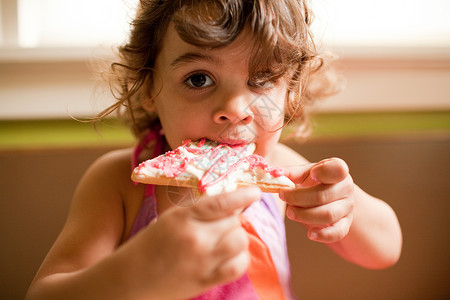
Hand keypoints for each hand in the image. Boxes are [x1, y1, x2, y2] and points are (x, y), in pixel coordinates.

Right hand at [127, 187, 260, 298]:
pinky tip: (231, 255)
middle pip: (234, 222)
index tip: (255, 192)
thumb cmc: (147, 246)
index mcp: (183, 218)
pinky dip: (240, 259)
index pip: (222, 202)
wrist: (128, 280)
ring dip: (237, 237)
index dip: (243, 195)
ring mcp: (202, 261)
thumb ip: (198, 211)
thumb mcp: (169, 219)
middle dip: (233, 219)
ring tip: (225, 239)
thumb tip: (230, 203)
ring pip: (240, 241)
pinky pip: (238, 266)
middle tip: (223, 222)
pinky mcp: (205, 281)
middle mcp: (195, 238)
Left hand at [280, 158, 354, 243]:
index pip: (338, 169)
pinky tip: (310, 234)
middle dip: (299, 198)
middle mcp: (345, 188)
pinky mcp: (345, 224)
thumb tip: (274, 174)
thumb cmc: (314, 182)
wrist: (328, 198)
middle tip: (283, 196)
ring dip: (305, 215)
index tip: (312, 173)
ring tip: (290, 212)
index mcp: (337, 171)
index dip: (325, 171)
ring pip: (328, 215)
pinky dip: (323, 235)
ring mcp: (347, 207)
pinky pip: (337, 232)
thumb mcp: (304, 174)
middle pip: (323, 195)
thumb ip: (290, 173)